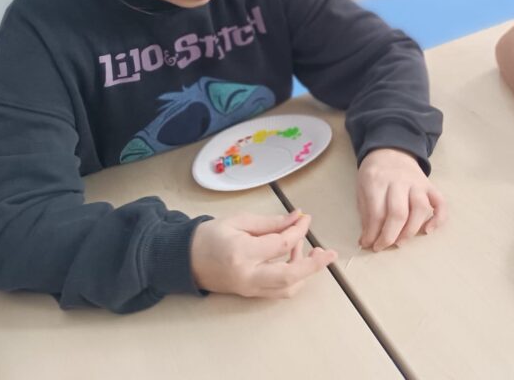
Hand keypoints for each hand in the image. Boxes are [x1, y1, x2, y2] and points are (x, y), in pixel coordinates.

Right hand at [190, 210, 336, 297]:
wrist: (184, 260)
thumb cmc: (210, 236)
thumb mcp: (238, 221)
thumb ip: (270, 222)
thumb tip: (296, 218)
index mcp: (242, 253)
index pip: (281, 244)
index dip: (298, 231)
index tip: (306, 219)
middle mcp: (247, 276)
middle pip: (289, 276)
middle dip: (314, 265)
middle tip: (329, 254)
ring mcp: (249, 289)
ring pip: (287, 288)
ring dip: (303, 270)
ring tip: (306, 248)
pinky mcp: (250, 294)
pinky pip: (278, 290)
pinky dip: (292, 276)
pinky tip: (293, 258)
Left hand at [356, 148, 447, 251]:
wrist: (391, 150)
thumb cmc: (374, 173)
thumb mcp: (362, 188)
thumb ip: (366, 213)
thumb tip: (367, 240)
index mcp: (377, 180)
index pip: (377, 212)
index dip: (373, 233)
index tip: (368, 244)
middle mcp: (399, 181)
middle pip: (399, 213)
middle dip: (390, 236)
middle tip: (383, 247)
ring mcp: (417, 182)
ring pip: (420, 209)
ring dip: (410, 231)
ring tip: (400, 242)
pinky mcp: (429, 185)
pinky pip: (440, 202)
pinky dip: (438, 218)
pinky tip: (428, 231)